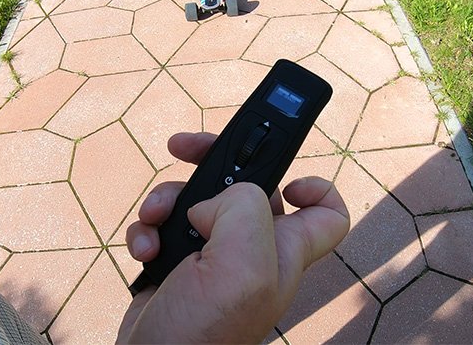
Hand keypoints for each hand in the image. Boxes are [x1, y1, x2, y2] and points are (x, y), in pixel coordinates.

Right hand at [117, 132, 349, 342]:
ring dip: (168, 200)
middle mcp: (252, 249)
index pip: (327, 213)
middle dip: (211, 164)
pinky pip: (166, 225)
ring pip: (197, 200)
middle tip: (185, 147)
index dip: (317, 188)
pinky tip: (146, 251)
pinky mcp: (179, 261)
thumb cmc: (204, 335)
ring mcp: (214, 256)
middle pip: (245, 186)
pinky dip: (149, 230)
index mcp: (283, 248)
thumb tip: (214, 202)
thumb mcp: (243, 266)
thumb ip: (245, 210)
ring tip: (155, 220)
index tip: (288, 179)